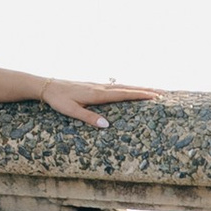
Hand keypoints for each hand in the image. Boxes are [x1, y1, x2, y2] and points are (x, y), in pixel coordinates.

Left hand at [38, 77, 164, 129]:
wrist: (47, 86)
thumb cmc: (59, 100)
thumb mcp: (72, 111)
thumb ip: (89, 117)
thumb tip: (107, 125)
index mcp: (98, 94)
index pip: (124, 94)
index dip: (140, 95)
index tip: (156, 96)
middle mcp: (101, 87)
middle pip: (128, 88)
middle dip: (146, 90)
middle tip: (164, 92)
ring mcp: (98, 85)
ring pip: (123, 86)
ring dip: (139, 88)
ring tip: (153, 91)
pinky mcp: (94, 86)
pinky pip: (116, 86)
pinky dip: (128, 88)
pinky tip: (131, 90)